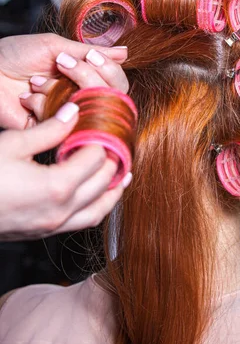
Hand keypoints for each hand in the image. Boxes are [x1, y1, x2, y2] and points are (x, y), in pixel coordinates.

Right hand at [0, 103, 130, 241]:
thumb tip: (74, 112)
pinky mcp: (47, 232)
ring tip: (122, 172)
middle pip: (103, 182)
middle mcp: (62, 210)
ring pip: (100, 208)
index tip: (103, 126)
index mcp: (57, 186)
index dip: (102, 139)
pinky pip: (85, 222)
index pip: (96, 158)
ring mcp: (55, 225)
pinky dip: (99, 207)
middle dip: (112, 160)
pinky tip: (98, 195)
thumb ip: (48, 130)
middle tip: (115, 142)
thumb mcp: (13, 145)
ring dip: (114, 189)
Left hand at [19, 47, 129, 121]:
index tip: (92, 58)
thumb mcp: (56, 47)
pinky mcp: (49, 130)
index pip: (117, 83)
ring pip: (85, 111)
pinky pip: (61, 124)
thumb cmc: (15, 54)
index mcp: (85, 77)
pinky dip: (42, 106)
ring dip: (57, 90)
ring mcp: (66, 116)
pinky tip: (26, 98)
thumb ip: (90, 53)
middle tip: (62, 67)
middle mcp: (80, 98)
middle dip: (86, 79)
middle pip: (109, 100)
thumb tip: (125, 53)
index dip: (110, 72)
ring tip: (35, 82)